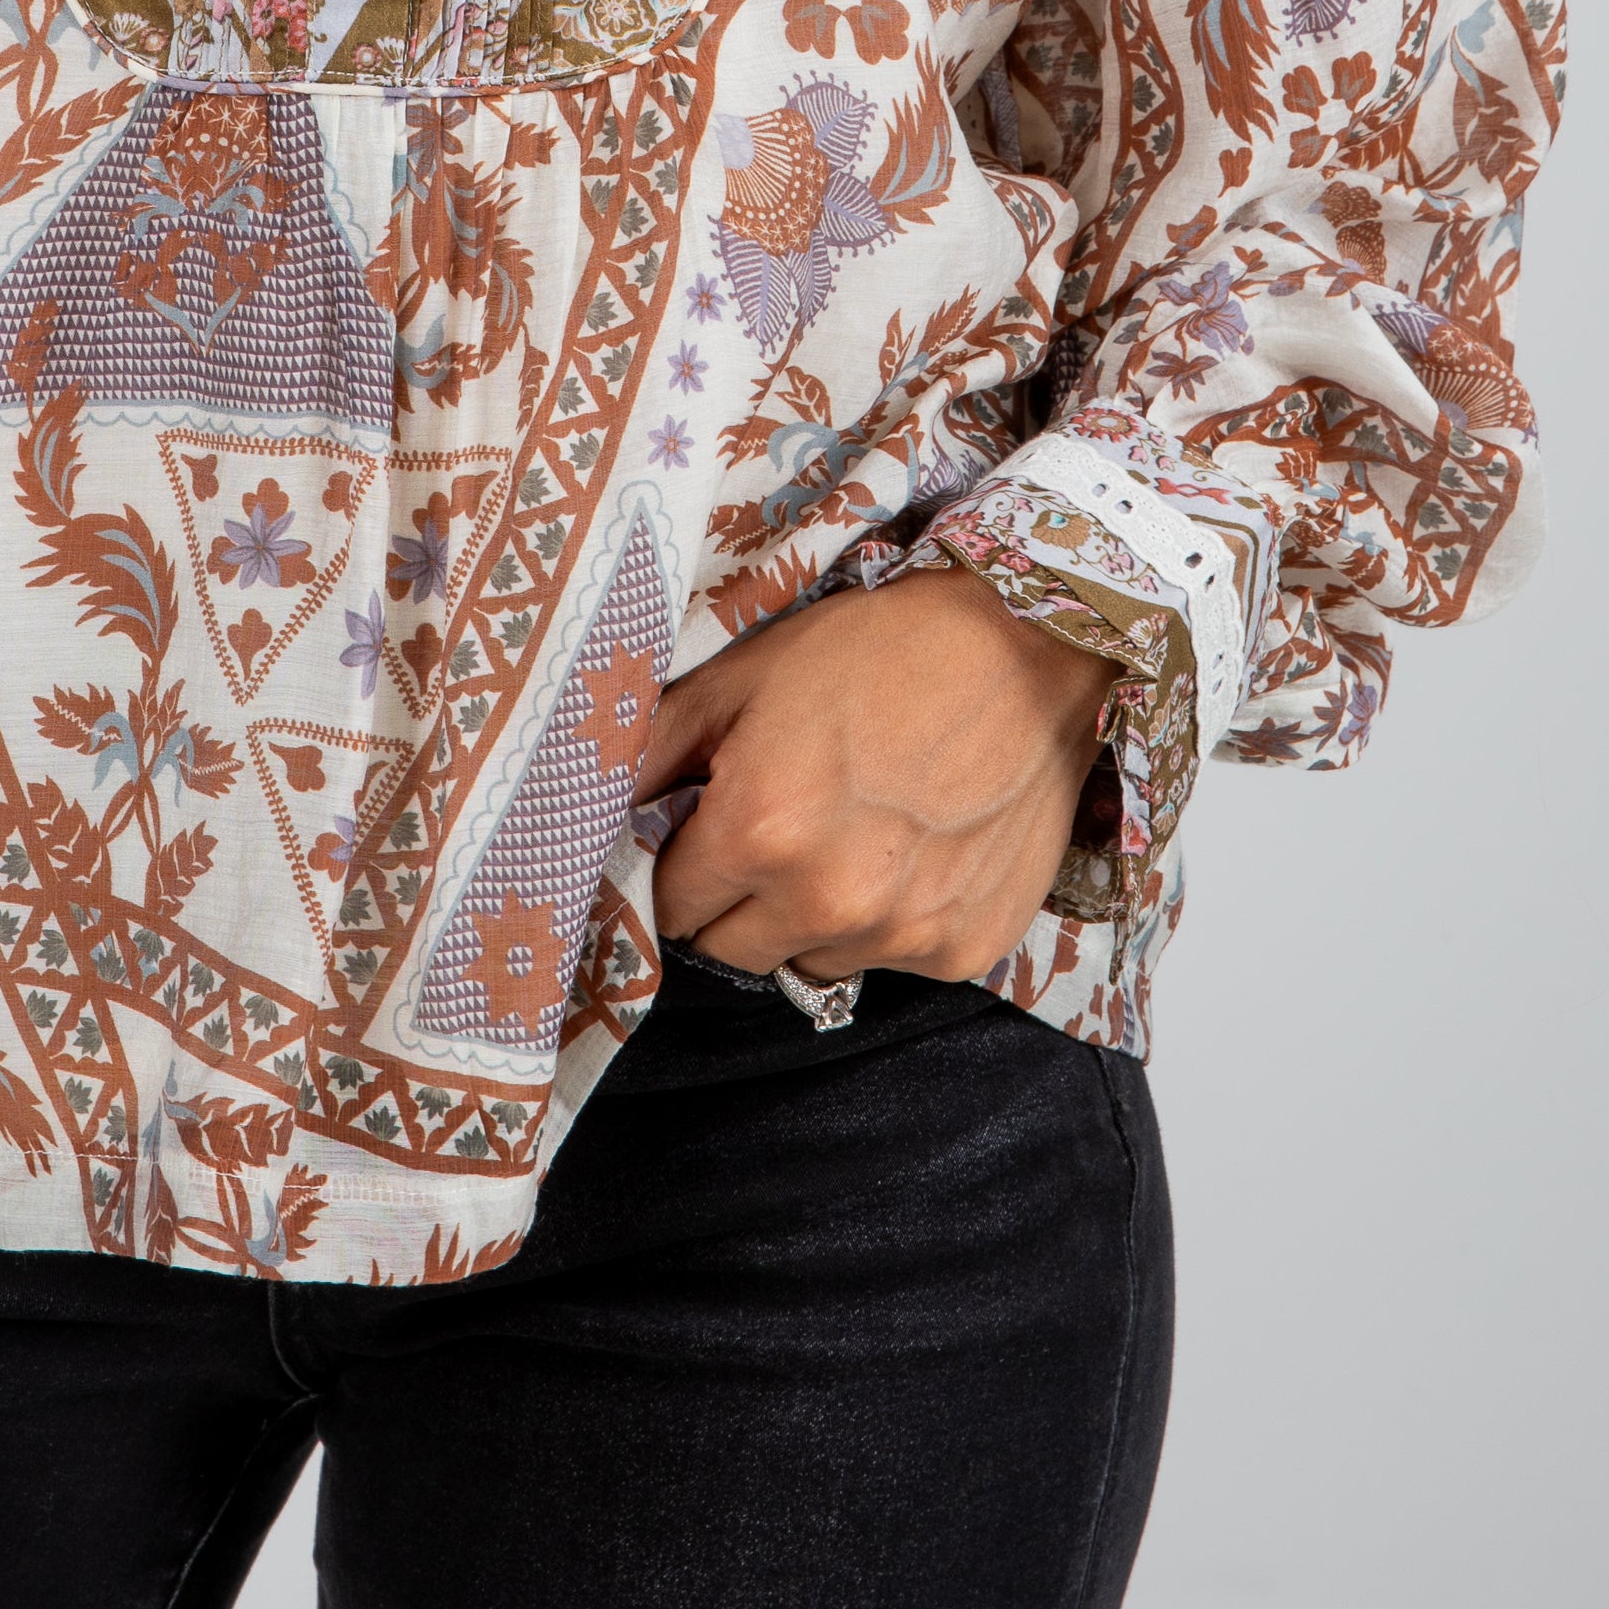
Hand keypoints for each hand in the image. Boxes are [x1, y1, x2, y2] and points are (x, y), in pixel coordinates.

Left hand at [636, 570, 1107, 987]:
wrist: (1028, 651)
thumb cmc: (879, 650)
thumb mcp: (744, 677)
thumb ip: (654, 748)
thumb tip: (581, 795)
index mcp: (757, 833)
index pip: (672, 906)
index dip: (681, 864)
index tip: (704, 832)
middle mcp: (826, 902)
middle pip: (731, 949)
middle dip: (736, 898)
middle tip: (776, 828)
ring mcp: (899, 934)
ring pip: (810, 958)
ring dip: (810, 914)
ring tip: (851, 831)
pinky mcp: (960, 949)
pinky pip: (889, 958)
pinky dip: (888, 919)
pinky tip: (911, 848)